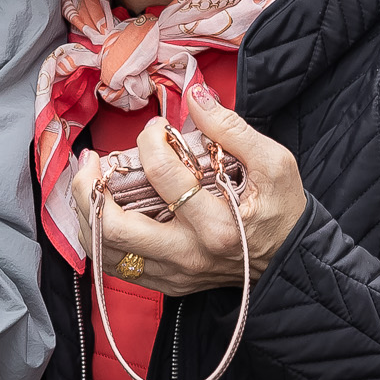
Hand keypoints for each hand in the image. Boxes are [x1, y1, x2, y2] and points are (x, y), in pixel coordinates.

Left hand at [72, 83, 307, 298]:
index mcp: (218, 226)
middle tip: (90, 160)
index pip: (163, 177)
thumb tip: (195, 96)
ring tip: (89, 182)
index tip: (156, 128)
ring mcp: (175, 274)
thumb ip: (231, 128)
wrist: (292, 260)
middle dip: (90, 187)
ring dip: (87, 213)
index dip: (150, 142)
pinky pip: (116, 266)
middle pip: (114, 228)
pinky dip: (99, 235)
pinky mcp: (168, 284)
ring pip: (106, 252)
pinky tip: (101, 210)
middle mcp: (189, 255)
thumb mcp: (273, 163)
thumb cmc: (283, 210)